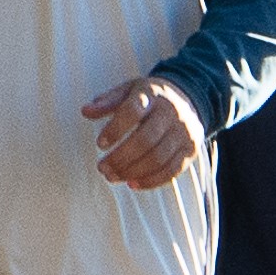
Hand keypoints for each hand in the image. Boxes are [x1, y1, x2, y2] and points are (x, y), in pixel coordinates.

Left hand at [83, 72, 205, 189]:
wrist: (188, 98)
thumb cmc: (150, 97)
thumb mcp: (129, 90)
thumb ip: (108, 101)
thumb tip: (85, 111)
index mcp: (152, 94)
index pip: (132, 111)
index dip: (115, 129)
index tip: (100, 144)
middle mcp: (171, 112)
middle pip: (145, 140)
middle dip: (121, 158)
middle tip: (102, 168)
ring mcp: (183, 132)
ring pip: (158, 158)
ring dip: (132, 172)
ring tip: (112, 177)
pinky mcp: (190, 149)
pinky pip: (172, 170)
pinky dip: (151, 181)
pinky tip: (132, 184)